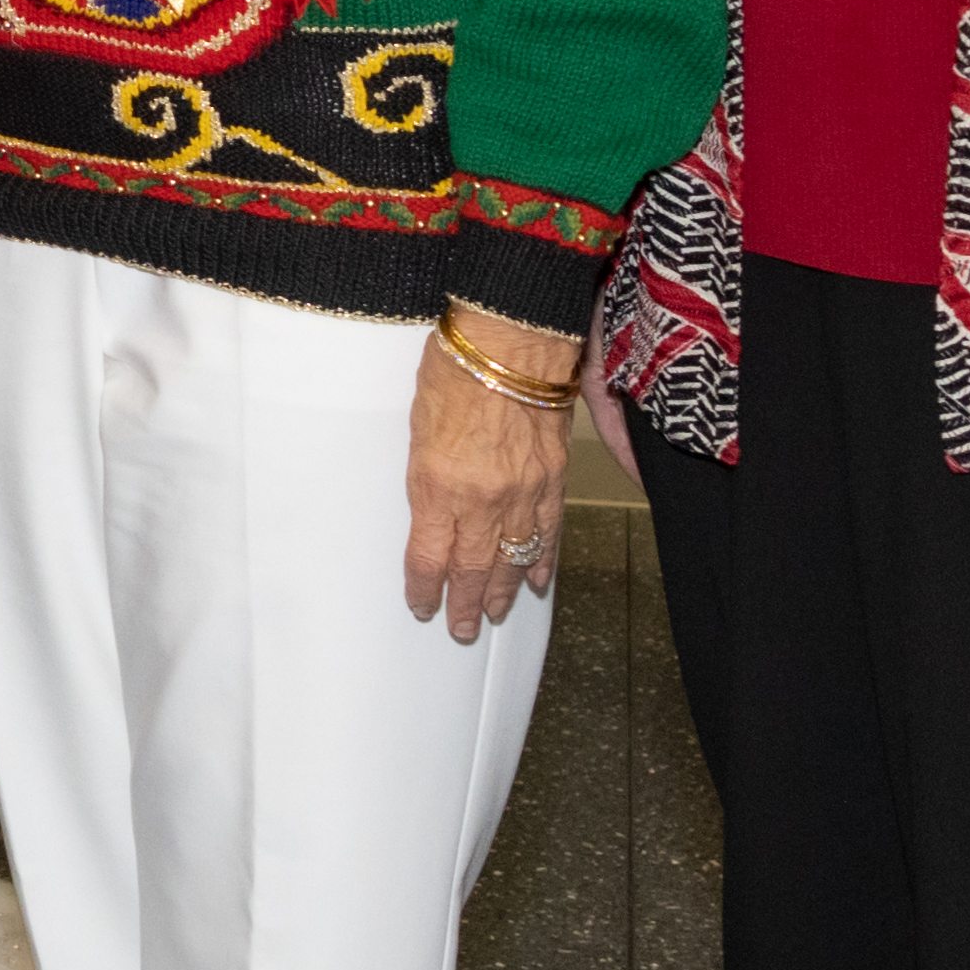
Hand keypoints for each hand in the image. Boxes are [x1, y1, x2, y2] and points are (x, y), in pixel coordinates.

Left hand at [399, 309, 573, 641]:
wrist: (511, 340)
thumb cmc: (454, 370)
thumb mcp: (417, 426)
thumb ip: (425, 474)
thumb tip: (430, 506)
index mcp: (437, 486)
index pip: (428, 556)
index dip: (424, 588)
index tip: (421, 606)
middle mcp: (482, 499)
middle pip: (471, 568)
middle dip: (464, 603)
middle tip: (461, 629)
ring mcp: (523, 492)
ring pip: (511, 558)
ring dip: (501, 592)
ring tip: (492, 616)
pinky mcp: (552, 478)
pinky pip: (547, 532)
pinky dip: (540, 561)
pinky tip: (533, 582)